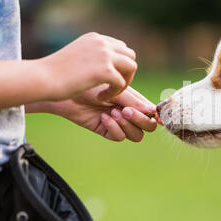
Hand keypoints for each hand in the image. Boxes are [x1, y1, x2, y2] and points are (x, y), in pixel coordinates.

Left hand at [29, 85, 157, 141]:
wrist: (67, 90)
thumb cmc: (90, 83)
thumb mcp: (115, 89)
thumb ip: (134, 101)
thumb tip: (153, 111)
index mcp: (135, 100)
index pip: (152, 112)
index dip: (153, 114)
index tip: (149, 110)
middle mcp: (129, 112)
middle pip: (148, 126)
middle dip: (140, 119)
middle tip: (126, 110)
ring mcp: (119, 123)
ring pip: (136, 135)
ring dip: (127, 125)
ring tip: (113, 112)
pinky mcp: (107, 130)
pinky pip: (119, 137)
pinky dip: (114, 128)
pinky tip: (103, 117)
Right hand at [38, 32, 136, 101]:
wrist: (42, 78)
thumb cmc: (54, 72)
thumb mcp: (77, 57)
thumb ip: (92, 55)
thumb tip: (108, 63)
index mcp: (95, 38)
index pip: (121, 48)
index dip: (119, 65)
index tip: (109, 78)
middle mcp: (102, 43)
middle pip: (130, 55)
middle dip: (126, 72)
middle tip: (113, 86)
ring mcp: (104, 55)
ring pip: (131, 67)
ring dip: (124, 82)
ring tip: (109, 92)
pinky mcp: (105, 70)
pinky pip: (121, 83)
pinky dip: (114, 93)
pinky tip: (100, 97)